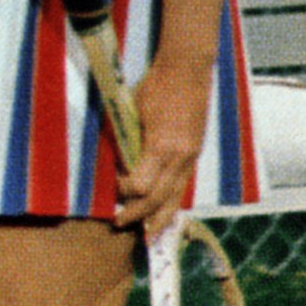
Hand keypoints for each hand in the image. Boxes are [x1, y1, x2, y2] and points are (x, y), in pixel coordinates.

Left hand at [115, 54, 211, 233]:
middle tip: (118, 222)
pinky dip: (172, 203)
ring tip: (147, 235)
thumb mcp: (132, 112)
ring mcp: (191, 156)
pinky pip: (183, 186)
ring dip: (159, 218)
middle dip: (137, 214)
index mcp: (162, 146)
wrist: (186, 70)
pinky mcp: (194, 153)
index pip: (140, 185)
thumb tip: (113, 163)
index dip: (123, 190)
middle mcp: (180, 157)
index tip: (111, 187)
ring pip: (175, 197)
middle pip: (158, 198)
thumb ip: (124, 141)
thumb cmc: (155, 86)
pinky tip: (164, 215)